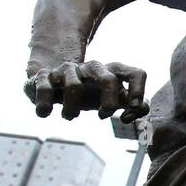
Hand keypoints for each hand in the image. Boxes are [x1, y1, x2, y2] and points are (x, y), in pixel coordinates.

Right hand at [25, 60, 148, 121]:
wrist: (54, 82)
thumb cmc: (90, 92)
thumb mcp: (112, 97)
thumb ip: (129, 102)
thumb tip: (142, 109)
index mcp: (113, 71)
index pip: (136, 73)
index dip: (139, 91)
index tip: (131, 112)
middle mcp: (93, 67)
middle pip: (109, 78)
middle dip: (109, 102)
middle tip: (103, 117)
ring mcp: (69, 70)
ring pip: (74, 86)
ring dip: (72, 108)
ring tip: (71, 117)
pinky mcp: (45, 75)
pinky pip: (44, 88)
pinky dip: (44, 104)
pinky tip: (44, 113)